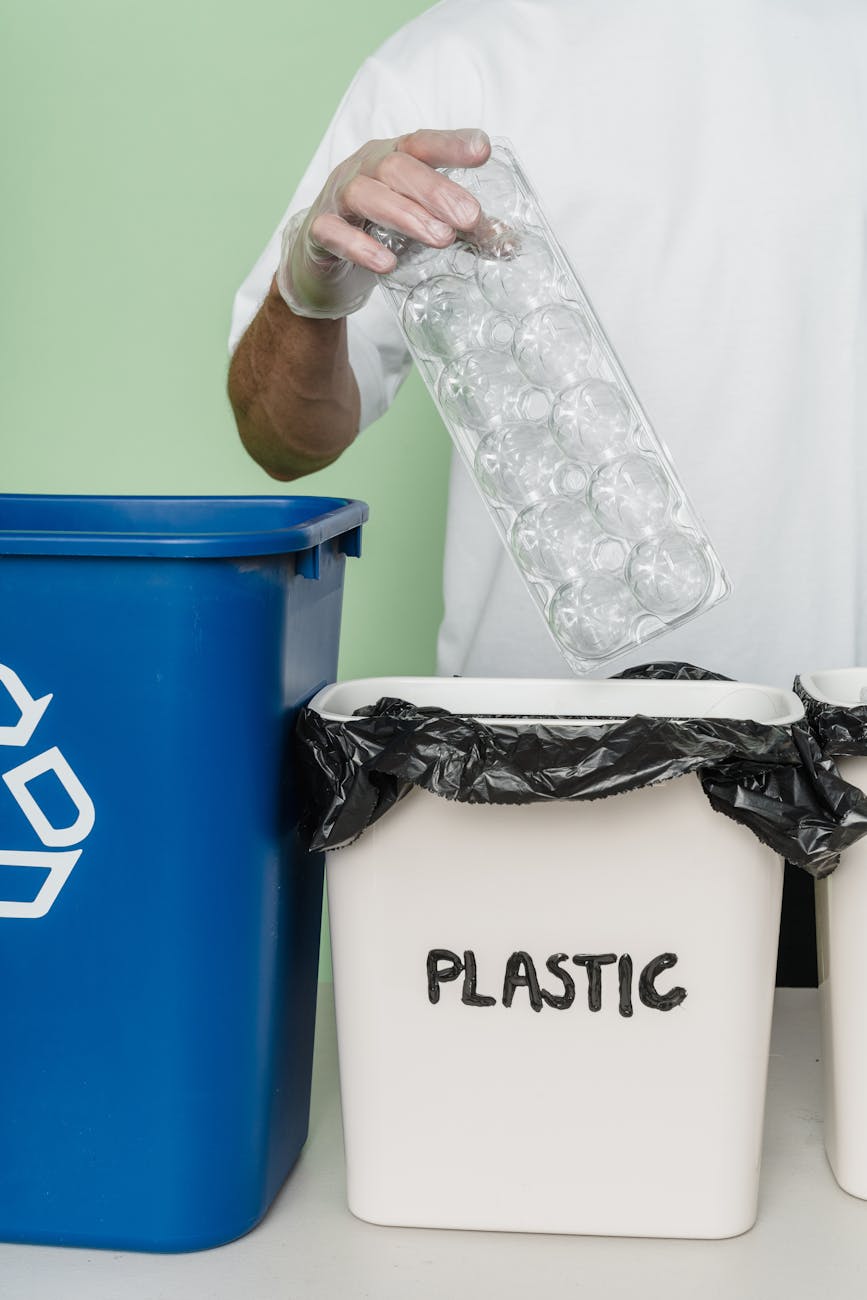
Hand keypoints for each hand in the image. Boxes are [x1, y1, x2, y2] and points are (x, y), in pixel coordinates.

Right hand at [276, 128, 489, 318]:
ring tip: (441, 240)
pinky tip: (386, 263)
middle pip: (397, 167)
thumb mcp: (420, 226)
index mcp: (391, 160)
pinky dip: (360, 246)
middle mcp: (363, 170)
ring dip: (406, 215)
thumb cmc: (377, 234)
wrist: (320, 268)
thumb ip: (459, 229)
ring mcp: (337, 199)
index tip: (483, 151)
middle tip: (470, 217)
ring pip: (366, 194)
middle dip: (437, 191)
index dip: (450, 144)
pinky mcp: (318, 232)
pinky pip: (334, 233)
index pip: (422, 144)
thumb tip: (509, 243)